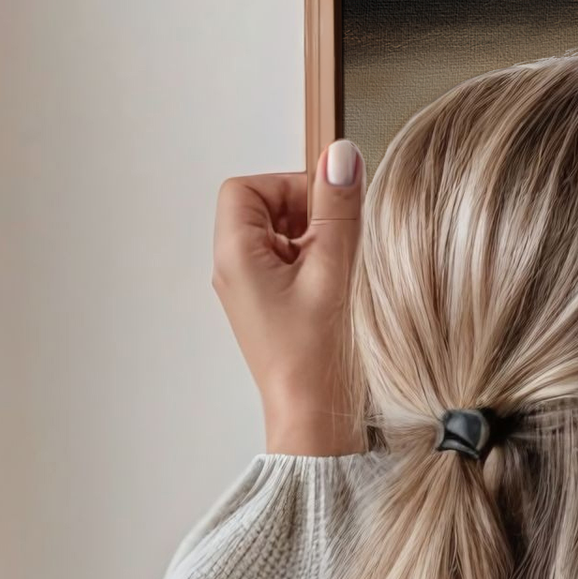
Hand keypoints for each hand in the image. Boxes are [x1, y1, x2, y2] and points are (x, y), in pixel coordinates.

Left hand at [214, 142, 364, 455]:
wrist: (317, 422)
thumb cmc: (319, 360)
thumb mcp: (335, 273)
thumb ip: (338, 209)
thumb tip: (340, 155)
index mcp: (236, 257)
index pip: (247, 188)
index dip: (290, 186)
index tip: (328, 209)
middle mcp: (235, 271)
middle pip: (265, 208)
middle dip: (308, 214)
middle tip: (340, 244)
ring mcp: (253, 291)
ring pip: (283, 237)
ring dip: (318, 242)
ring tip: (342, 275)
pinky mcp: (273, 309)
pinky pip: (292, 265)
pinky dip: (319, 267)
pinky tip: (341, 293)